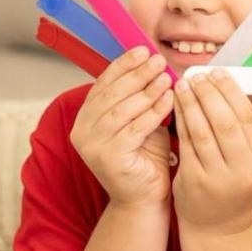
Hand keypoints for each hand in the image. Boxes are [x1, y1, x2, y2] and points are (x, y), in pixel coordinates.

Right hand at [70, 46, 173, 208]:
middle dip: (137, 74)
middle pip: (111, 94)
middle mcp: (83, 131)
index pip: (103, 84)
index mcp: (86, 119)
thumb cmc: (146, 158)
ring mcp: (93, 146)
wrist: (145, 199)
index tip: (143, 50)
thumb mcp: (140, 120)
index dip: (123, 65)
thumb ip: (140, 97)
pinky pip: (134, 128)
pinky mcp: (109, 157)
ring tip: (166, 77)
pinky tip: (169, 99)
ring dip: (146, 90)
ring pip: (122, 109)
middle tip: (158, 60)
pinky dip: (153, 111)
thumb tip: (155, 63)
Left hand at [172, 69, 251, 235]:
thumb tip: (226, 86)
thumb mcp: (249, 162)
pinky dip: (181, 120)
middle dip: (209, 94)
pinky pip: (186, 143)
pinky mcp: (194, 181)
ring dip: (191, 103)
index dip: (231, 91)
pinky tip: (176, 106)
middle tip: (198, 76)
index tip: (218, 73)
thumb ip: (242, 131)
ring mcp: (218, 178)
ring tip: (183, 85)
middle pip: (225, 122)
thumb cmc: (233, 185)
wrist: (218, 227)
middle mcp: (243, 169)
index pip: (247, 117)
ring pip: (202, 131)